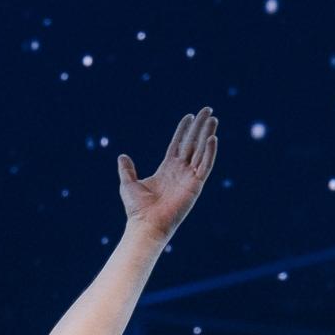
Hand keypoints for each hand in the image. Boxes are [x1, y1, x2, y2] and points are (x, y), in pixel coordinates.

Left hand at [119, 108, 218, 241]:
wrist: (145, 225)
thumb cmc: (137, 209)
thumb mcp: (129, 184)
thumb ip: (127, 170)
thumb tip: (122, 156)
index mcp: (167, 168)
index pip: (178, 144)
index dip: (184, 130)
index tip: (190, 116)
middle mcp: (180, 171)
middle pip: (192, 143)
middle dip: (200, 126)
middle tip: (207, 110)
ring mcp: (189, 177)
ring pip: (201, 150)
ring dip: (207, 134)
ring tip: (213, 119)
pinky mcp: (196, 185)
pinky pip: (205, 165)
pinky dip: (210, 152)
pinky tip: (213, 138)